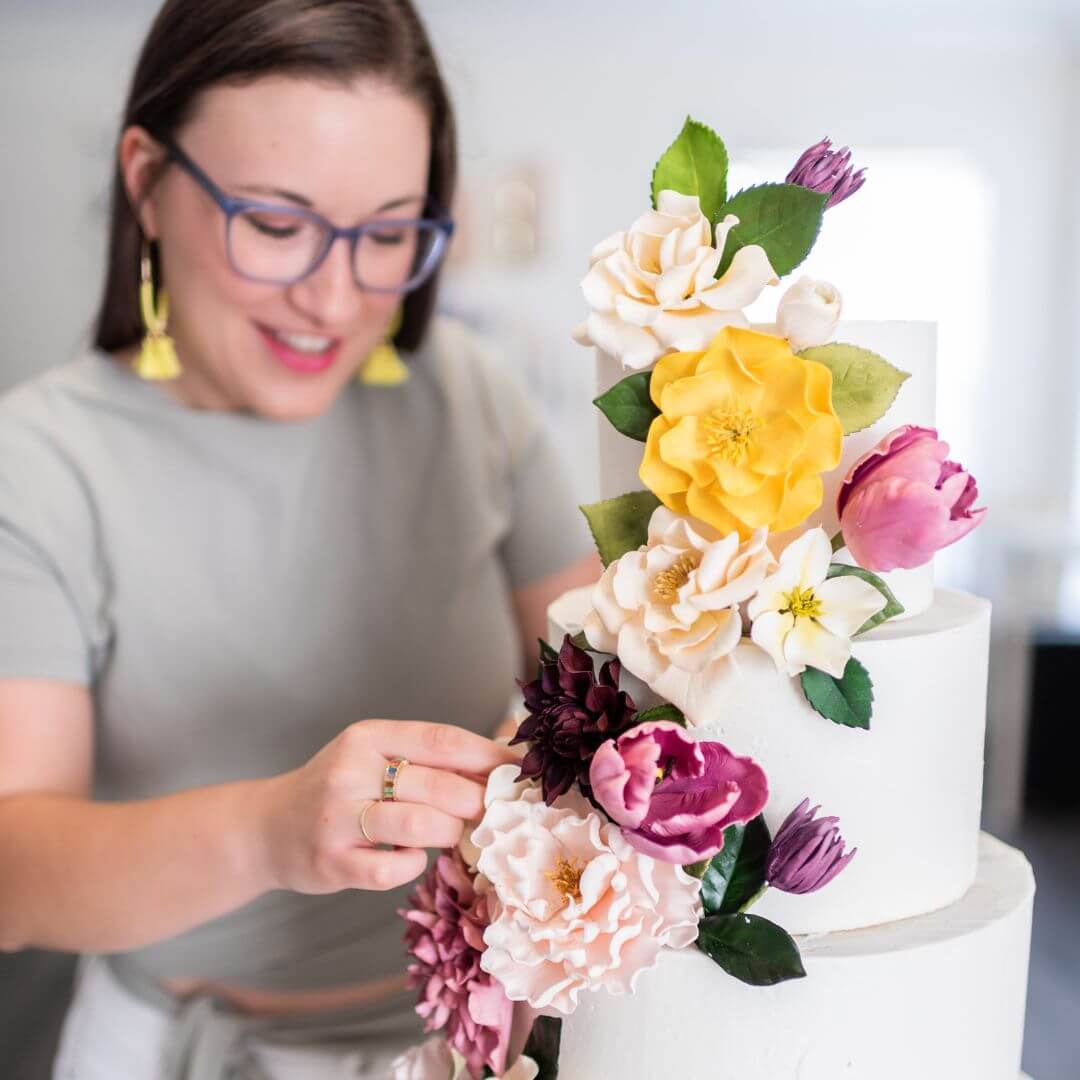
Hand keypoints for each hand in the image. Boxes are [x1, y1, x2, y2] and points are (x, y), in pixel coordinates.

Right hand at [256, 720, 517, 894]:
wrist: (268, 827)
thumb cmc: (339, 790)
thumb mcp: (373, 757)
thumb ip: (425, 758)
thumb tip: (499, 762)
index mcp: (367, 737)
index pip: (441, 740)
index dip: (486, 756)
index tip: (517, 769)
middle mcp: (350, 772)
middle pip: (438, 785)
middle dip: (476, 802)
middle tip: (491, 813)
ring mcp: (338, 818)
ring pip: (421, 825)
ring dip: (449, 833)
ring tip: (452, 834)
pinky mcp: (332, 861)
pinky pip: (394, 869)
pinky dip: (414, 865)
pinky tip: (410, 857)